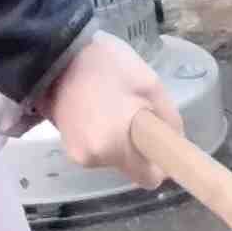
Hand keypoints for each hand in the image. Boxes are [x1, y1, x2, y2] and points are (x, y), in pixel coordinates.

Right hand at [41, 26, 180, 176]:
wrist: (56, 52)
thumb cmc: (106, 65)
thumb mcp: (149, 84)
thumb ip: (168, 118)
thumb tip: (175, 141)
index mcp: (114, 147)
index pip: (148, 178)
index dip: (160, 164)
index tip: (161, 142)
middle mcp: (93, 158)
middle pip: (130, 165)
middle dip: (137, 145)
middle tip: (136, 111)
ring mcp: (76, 152)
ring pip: (112, 155)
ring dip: (118, 137)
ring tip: (112, 104)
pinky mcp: (64, 143)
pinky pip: (96, 147)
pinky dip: (101, 133)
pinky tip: (97, 107)